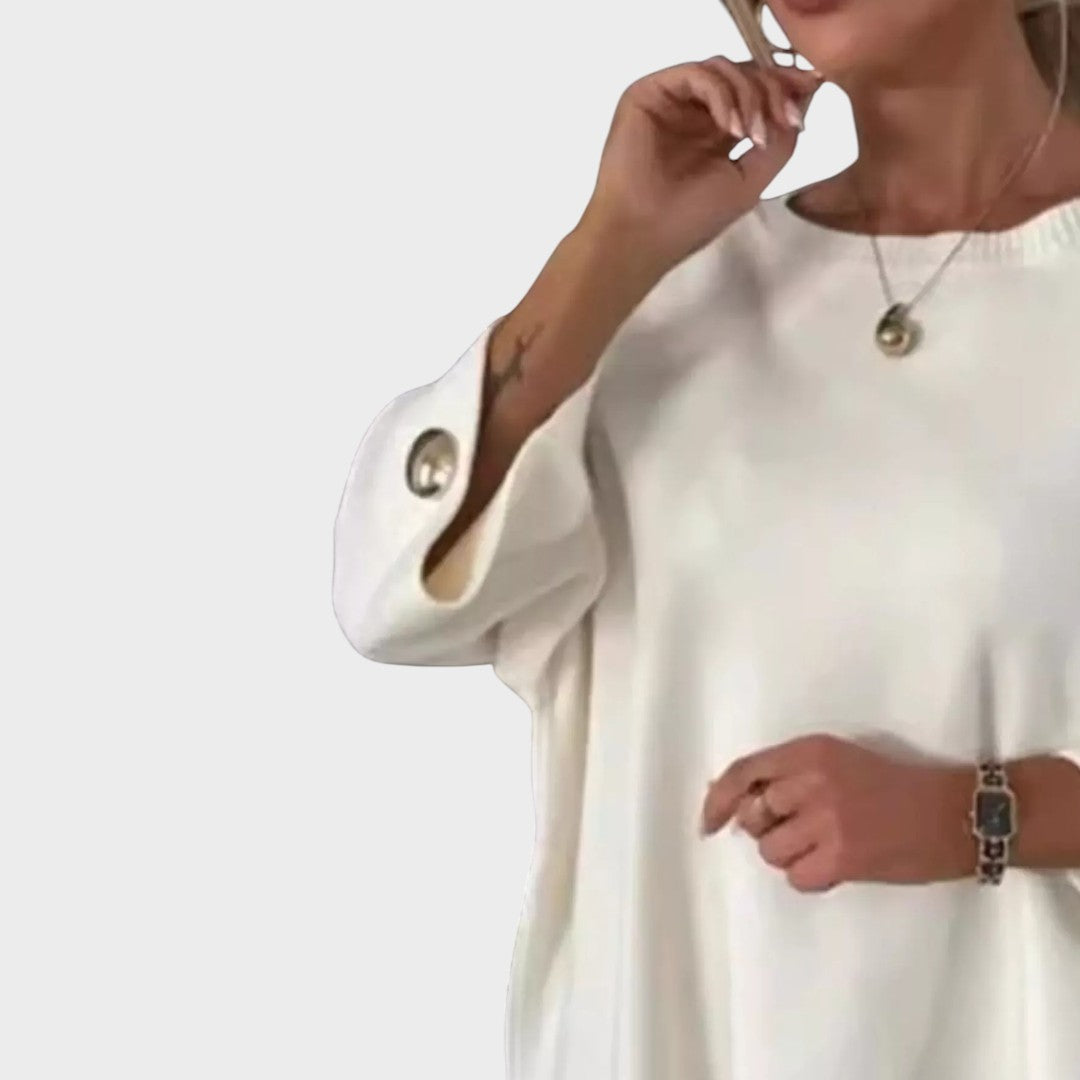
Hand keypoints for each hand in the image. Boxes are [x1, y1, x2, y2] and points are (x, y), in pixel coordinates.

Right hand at [581, 56, 825, 270]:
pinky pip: (696, 74)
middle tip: (787, 118)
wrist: (641, 237)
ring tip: (752, 134)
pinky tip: (731, 126)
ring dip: (750, 94)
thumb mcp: (750, 181)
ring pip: (723, 69)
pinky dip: (722, 94)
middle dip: (774, 89)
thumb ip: (780, 142)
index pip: (755, 93)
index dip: (786, 87)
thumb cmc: (689, 220)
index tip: (812, 92)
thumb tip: (801, 103)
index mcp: (716, 134)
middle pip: (744, 74)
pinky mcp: (648, 94)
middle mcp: (694, 113)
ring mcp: (671, 102)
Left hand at [699, 734, 975, 891]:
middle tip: (801, 831)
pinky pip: (796, 877)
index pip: (744, 772)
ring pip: (770, 851)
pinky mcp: (844, 856)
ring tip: (825, 847)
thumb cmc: (894, 787)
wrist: (954, 814)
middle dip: (768, 830)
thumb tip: (736, 803)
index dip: (718, 800)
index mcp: (810, 750)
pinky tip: (838, 865)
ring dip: (790, 856)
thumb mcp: (838, 762)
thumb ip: (792, 775)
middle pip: (753, 816)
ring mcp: (828, 819)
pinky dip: (810, 877)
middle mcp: (813, 779)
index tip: (708, 824)